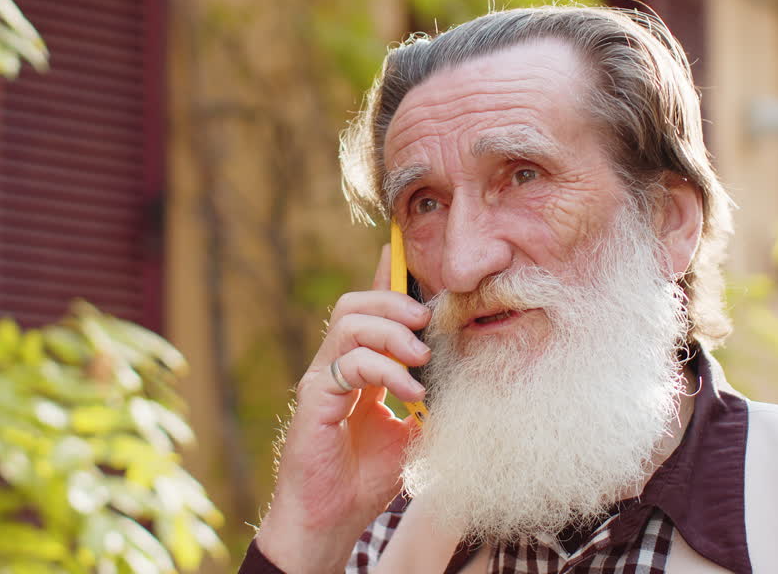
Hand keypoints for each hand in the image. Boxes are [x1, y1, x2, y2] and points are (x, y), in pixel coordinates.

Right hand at [255, 245, 431, 572]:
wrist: (332, 519)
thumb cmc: (366, 478)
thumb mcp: (411, 430)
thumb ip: (426, 396)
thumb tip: (463, 369)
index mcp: (359, 367)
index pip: (372, 311)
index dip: (389, 280)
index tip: (410, 257)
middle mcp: (336, 365)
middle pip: (357, 303)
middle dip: (395, 301)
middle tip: (427, 320)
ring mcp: (322, 378)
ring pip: (349, 322)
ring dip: (391, 331)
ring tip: (420, 357)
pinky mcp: (314, 398)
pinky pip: (346, 362)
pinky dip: (384, 368)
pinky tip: (409, 391)